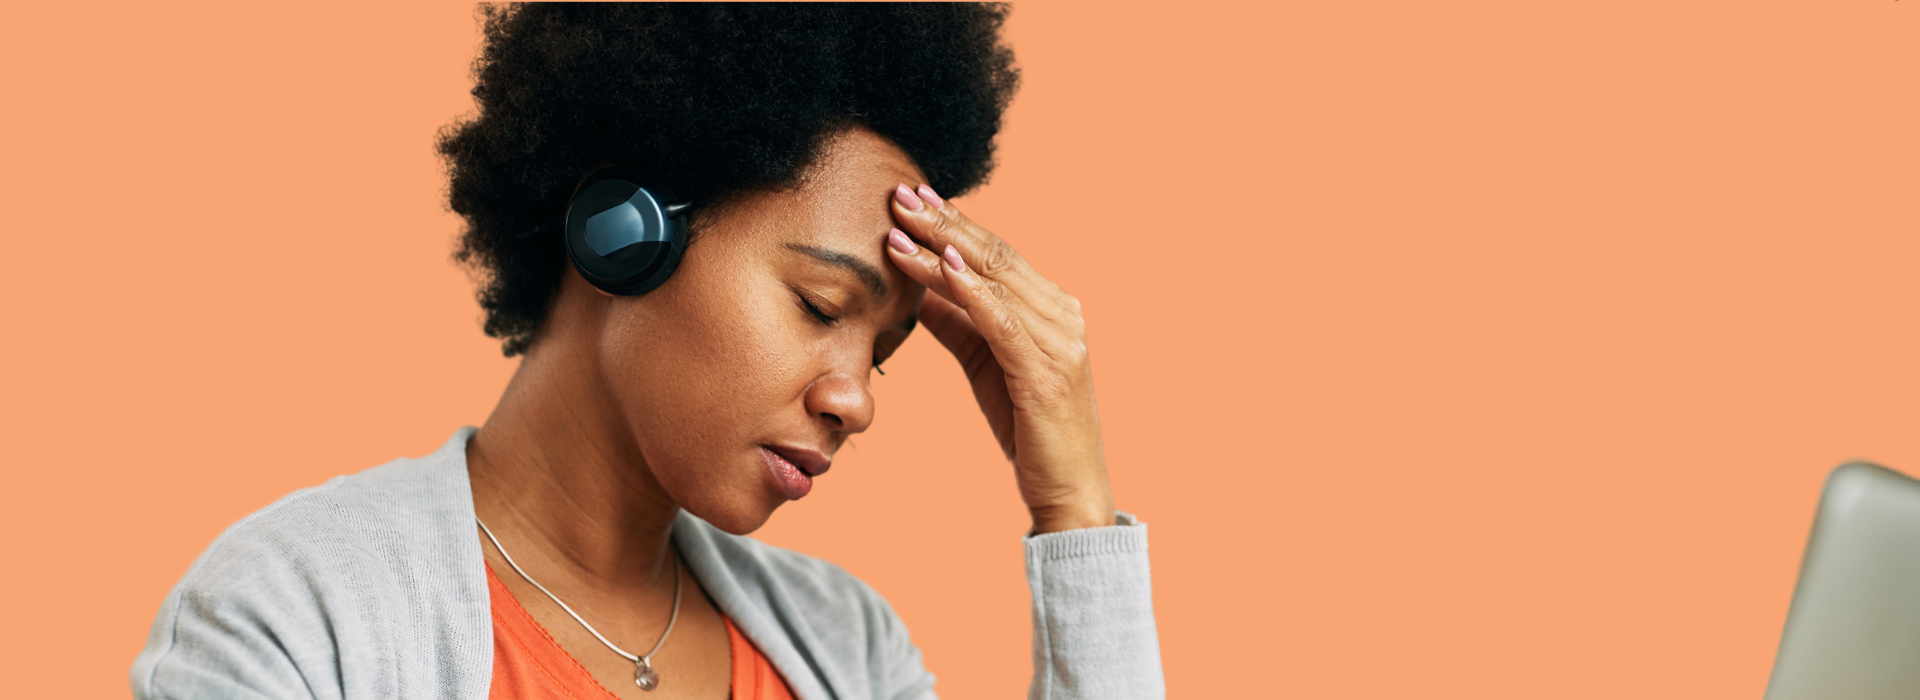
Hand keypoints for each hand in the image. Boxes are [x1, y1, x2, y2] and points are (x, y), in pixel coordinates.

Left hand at [884, 183, 1114, 533]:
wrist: (1069, 492)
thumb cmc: (1027, 430)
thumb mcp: (983, 364)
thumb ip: (957, 322)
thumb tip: (917, 287)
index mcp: (1051, 309)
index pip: (996, 255)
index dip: (954, 223)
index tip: (913, 197)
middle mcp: (1062, 315)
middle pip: (995, 256)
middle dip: (944, 223)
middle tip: (900, 194)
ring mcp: (1060, 341)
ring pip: (994, 280)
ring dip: (943, 248)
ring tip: (902, 224)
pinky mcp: (1046, 371)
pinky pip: (1002, 320)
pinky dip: (970, 289)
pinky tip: (939, 265)